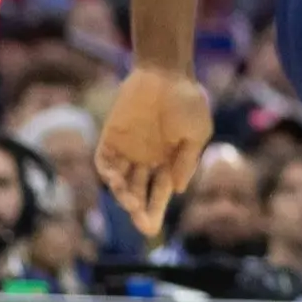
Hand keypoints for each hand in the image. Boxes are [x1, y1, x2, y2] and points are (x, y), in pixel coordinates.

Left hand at [96, 68, 213, 235]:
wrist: (165, 72)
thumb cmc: (186, 101)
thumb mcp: (197, 133)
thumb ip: (186, 161)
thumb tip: (176, 190)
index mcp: (168, 161)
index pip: (159, 193)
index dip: (155, 211)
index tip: (151, 229)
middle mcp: (146, 159)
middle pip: (139, 192)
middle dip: (139, 210)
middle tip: (141, 223)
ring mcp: (127, 150)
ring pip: (121, 181)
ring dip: (123, 194)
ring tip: (129, 201)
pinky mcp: (111, 137)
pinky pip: (104, 161)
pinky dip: (107, 174)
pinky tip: (114, 180)